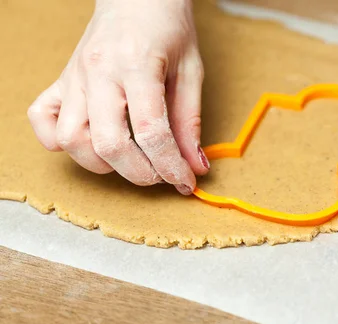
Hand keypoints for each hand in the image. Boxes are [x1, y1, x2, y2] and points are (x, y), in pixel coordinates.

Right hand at [28, 0, 208, 194]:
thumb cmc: (167, 28)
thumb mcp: (191, 72)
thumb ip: (190, 121)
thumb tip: (195, 166)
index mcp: (136, 65)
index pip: (150, 131)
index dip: (171, 165)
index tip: (185, 180)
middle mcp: (98, 72)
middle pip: (109, 144)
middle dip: (140, 173)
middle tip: (161, 174)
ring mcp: (73, 76)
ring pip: (71, 139)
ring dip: (102, 163)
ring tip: (129, 158)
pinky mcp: (60, 80)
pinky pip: (42, 119)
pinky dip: (59, 141)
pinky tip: (89, 143)